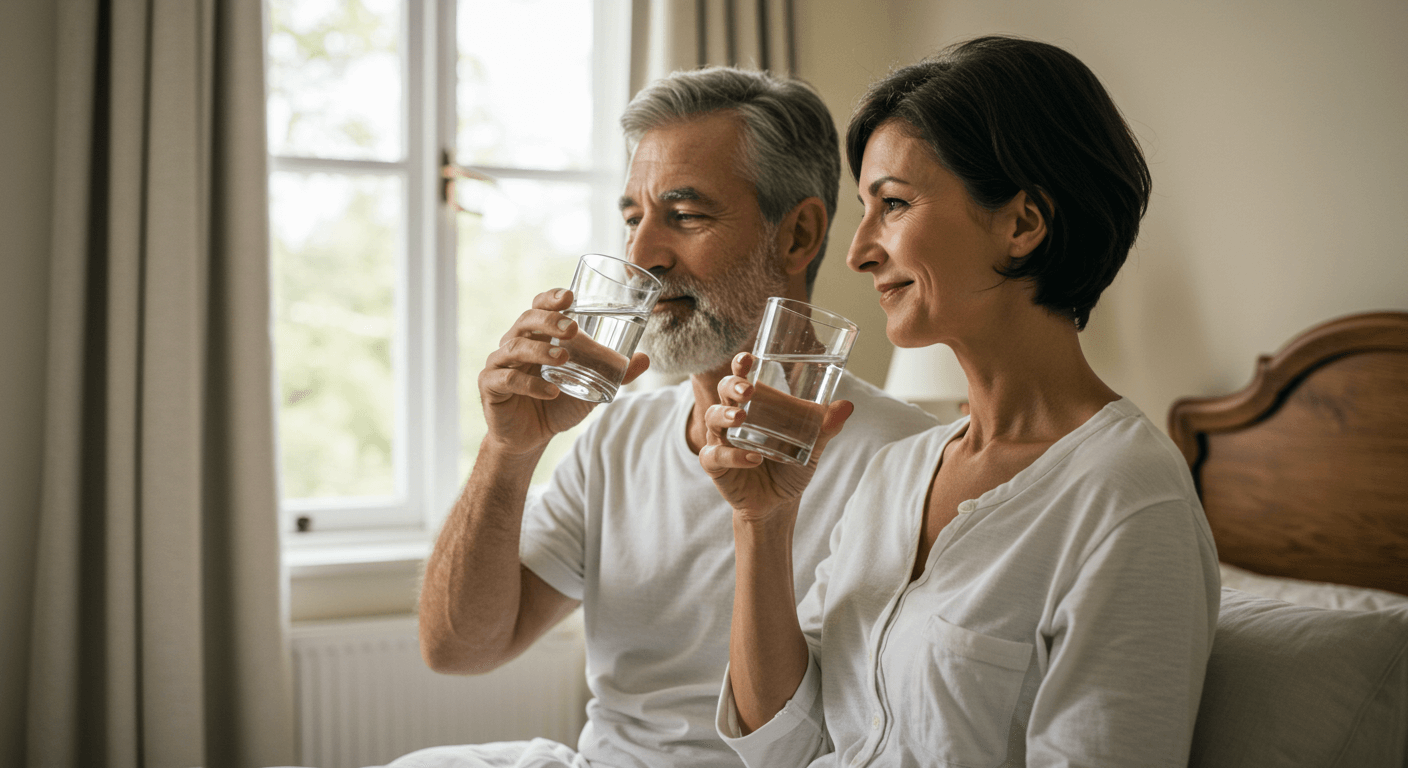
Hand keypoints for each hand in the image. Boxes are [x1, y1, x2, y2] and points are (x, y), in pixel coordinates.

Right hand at [478, 288, 649, 455]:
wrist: (530, 437)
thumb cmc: (557, 403)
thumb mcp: (590, 386)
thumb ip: (615, 373)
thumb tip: (645, 359)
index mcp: (536, 336)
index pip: (539, 308)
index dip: (551, 299)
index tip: (569, 296)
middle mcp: (515, 344)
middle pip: (525, 321)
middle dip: (548, 321)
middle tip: (572, 329)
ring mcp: (499, 364)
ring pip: (514, 348)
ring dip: (540, 351)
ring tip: (563, 359)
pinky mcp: (491, 387)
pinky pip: (507, 380)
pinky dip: (530, 385)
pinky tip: (550, 392)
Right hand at [699, 353, 853, 523]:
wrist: (778, 503)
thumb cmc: (789, 465)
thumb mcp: (811, 446)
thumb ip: (825, 427)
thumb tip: (846, 406)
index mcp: (752, 407)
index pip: (741, 379)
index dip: (740, 366)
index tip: (747, 358)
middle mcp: (732, 420)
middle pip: (723, 393)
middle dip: (732, 386)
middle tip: (748, 390)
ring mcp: (721, 442)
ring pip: (712, 419)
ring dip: (725, 415)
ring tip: (741, 417)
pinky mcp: (717, 467)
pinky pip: (715, 457)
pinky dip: (733, 456)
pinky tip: (753, 458)